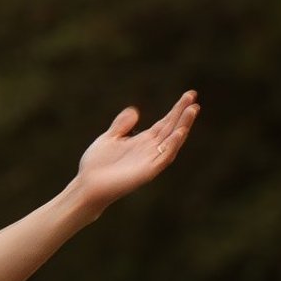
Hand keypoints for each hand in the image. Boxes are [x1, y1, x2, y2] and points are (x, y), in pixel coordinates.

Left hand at [75, 90, 198, 210]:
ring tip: (192, 110)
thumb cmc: (96, 165)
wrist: (87, 185)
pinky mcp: (148, 171)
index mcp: (143, 141)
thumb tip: (135, 111)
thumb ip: (122, 125)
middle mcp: (150, 149)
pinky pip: (165, 157)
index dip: (177, 109)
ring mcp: (151, 160)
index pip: (165, 122)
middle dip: (183, 113)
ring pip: (173, 141)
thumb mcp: (109, 138)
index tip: (189, 95)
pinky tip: (179, 131)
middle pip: (172, 128)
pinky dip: (173, 144)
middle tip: (193, 96)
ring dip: (183, 126)